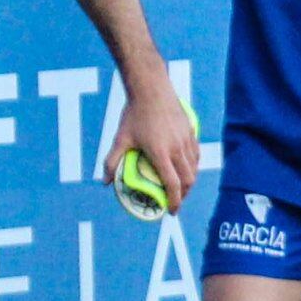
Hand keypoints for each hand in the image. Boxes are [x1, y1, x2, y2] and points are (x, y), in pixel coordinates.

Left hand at [104, 75, 203, 214]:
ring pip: (194, 168)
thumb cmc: (134, 113)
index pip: (173, 184)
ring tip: (181, 187)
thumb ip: (112, 161)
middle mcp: (177, 148)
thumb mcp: (121, 138)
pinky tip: (187, 168)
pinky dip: (193, 166)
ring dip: (189, 181)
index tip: (171, 211)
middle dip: (184, 195)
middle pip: (188, 180)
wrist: (152, 88)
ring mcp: (186, 139)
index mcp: (161, 152)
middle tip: (175, 201)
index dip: (174, 201)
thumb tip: (104, 182)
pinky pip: (196, 154)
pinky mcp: (191, 131)